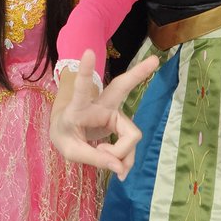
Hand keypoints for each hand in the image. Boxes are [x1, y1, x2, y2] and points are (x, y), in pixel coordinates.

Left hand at [50, 51, 158, 180]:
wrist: (66, 132)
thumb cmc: (65, 134)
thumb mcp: (71, 151)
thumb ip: (95, 159)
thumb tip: (121, 168)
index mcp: (79, 108)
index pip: (81, 88)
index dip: (85, 71)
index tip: (88, 52)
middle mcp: (100, 105)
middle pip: (121, 87)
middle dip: (138, 73)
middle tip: (155, 60)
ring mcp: (113, 113)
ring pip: (131, 134)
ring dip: (124, 155)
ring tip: (111, 167)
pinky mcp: (121, 123)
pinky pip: (131, 145)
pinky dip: (126, 160)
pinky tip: (120, 168)